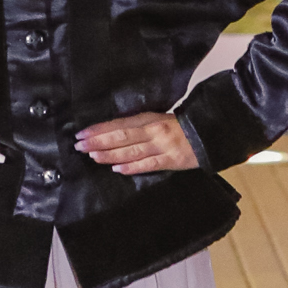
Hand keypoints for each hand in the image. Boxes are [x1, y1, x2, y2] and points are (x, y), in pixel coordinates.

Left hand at [75, 112, 198, 175]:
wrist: (208, 133)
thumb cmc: (180, 127)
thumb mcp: (158, 119)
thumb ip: (138, 125)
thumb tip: (111, 132)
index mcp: (149, 119)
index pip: (119, 124)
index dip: (100, 129)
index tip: (82, 133)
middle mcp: (153, 131)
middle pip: (121, 137)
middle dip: (98, 142)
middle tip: (80, 146)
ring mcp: (161, 147)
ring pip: (131, 151)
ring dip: (109, 155)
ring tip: (92, 157)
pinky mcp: (170, 160)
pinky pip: (148, 165)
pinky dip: (132, 167)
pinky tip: (117, 169)